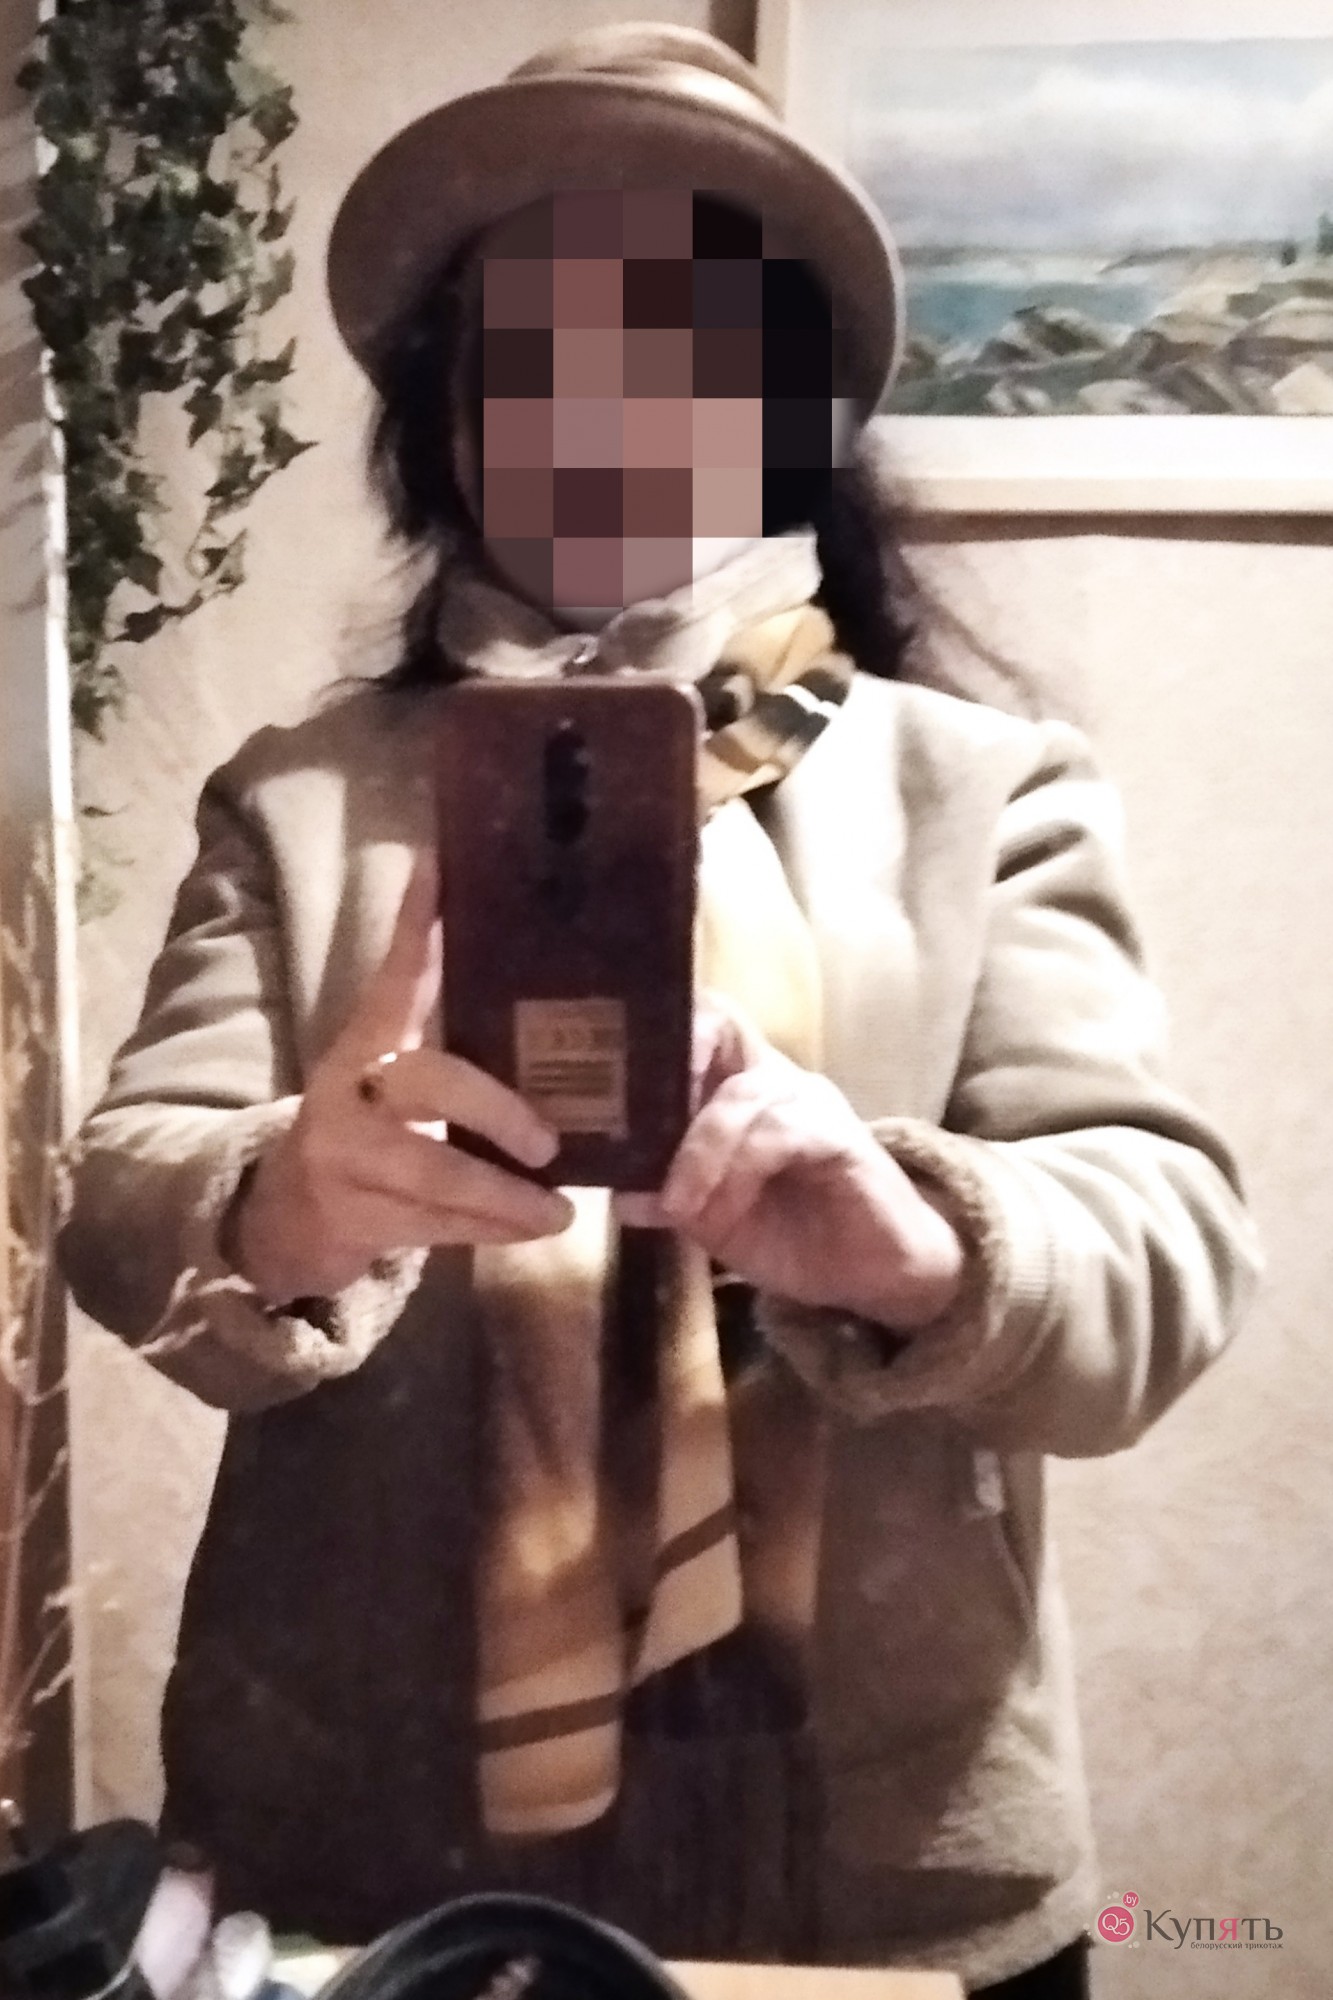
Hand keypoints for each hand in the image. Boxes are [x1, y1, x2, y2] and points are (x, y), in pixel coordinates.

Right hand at [231, 851, 573, 1304]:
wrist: (283, 1213)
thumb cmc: (367, 1126)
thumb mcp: (392, 1066)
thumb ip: (436, 1016)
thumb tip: (500, 935)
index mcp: (367, 1040)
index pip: (396, 972)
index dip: (417, 923)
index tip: (440, 863)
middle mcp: (351, 1089)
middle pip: (430, 1084)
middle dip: (497, 1110)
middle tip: (551, 1140)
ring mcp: (346, 1157)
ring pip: (435, 1174)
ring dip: (505, 1196)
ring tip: (562, 1210)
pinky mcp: (352, 1218)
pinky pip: (434, 1227)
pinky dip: (490, 1231)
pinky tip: (533, 1229)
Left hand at [615, 995, 963, 1329]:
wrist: (875, 1274)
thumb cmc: (794, 1236)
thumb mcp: (716, 1221)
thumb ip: (670, 1200)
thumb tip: (619, 1193)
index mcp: (739, 1088)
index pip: (703, 1026)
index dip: (660, 1032)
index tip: (607, 1070)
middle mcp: (774, 1079)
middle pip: (724, 1029)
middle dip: (676, 1060)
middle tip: (633, 1115)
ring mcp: (809, 1101)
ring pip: (742, 1096)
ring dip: (699, 1155)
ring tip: (680, 1208)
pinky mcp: (839, 1136)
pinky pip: (780, 1134)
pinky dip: (738, 1172)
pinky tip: (720, 1210)